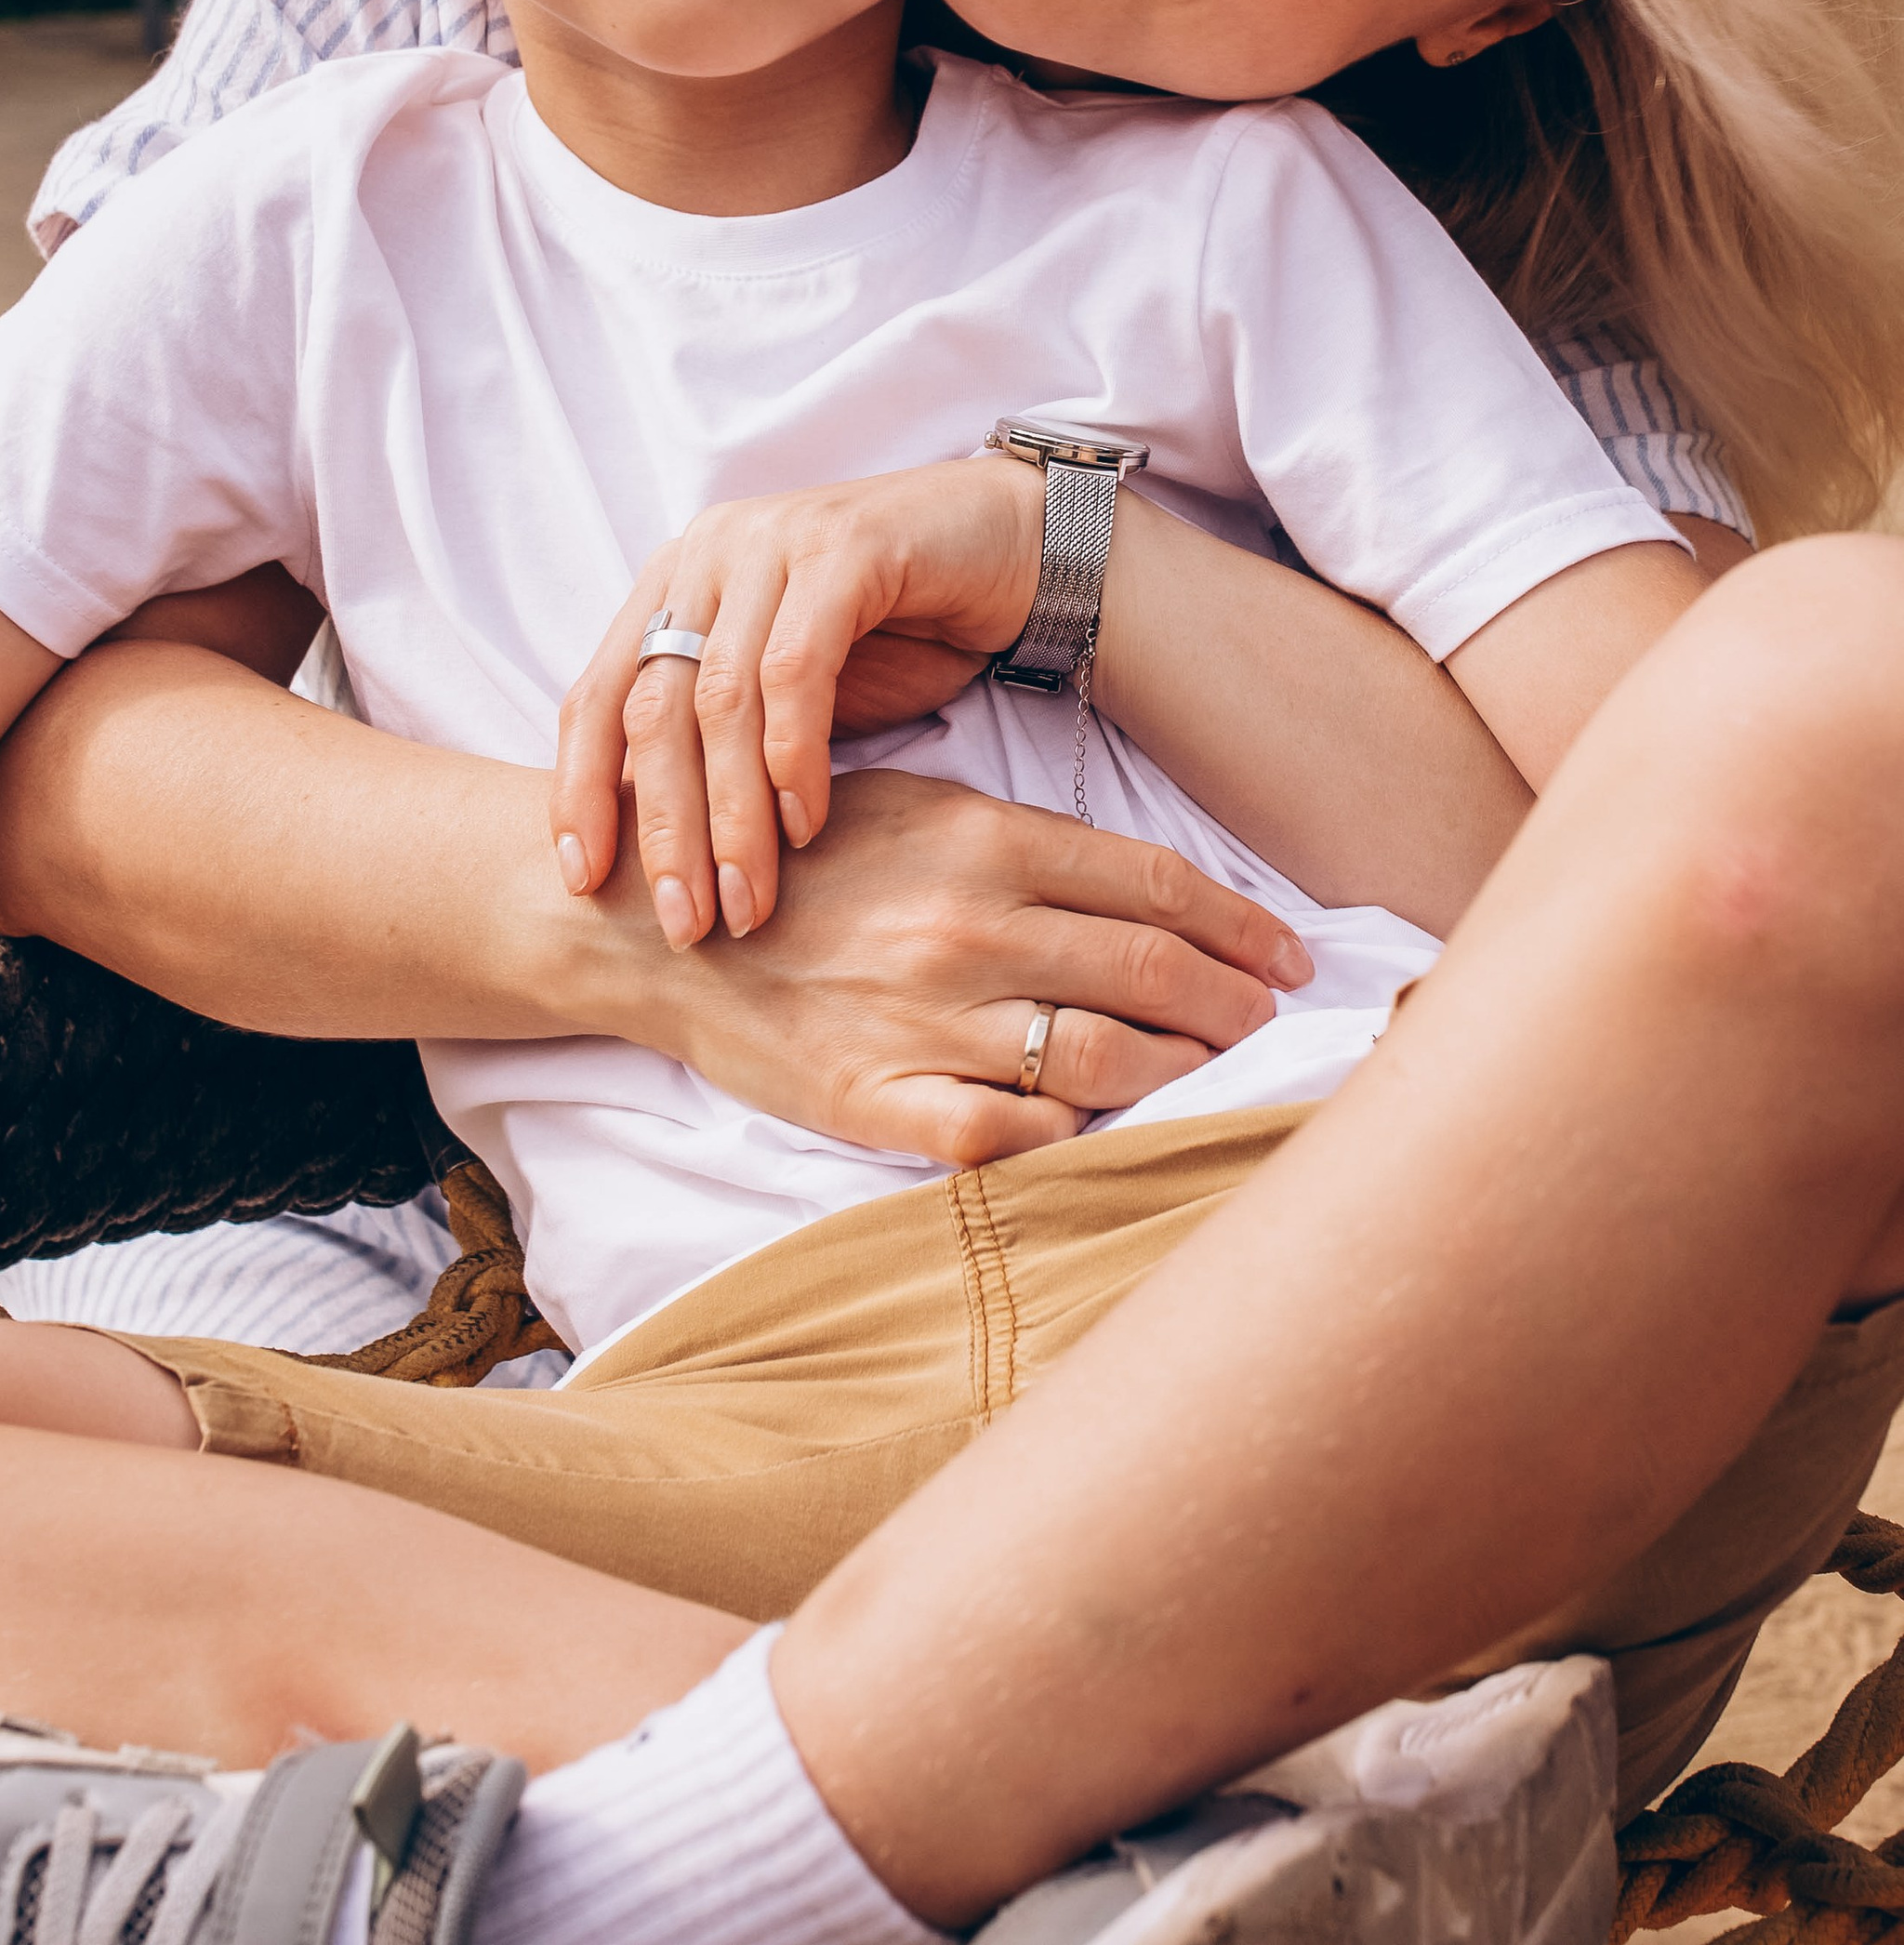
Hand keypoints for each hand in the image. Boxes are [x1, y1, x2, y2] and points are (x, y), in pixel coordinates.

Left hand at [556, 456, 1044, 945]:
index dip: (581, 792)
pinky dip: (794, 755)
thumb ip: (721, 746)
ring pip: (720, 698)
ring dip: (731, 814)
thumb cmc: (896, 634)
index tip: (583, 883)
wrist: (1014, 547)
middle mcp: (709, 553)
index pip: (599, 696)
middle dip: (663, 827)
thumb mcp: (789, 696)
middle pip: (653, 707)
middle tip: (684, 921)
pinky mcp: (844, 547)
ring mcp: (772, 541)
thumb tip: (659, 857)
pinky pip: (797, 668)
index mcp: (676, 585)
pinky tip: (807, 824)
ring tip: (747, 899)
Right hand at [614, 768, 1309, 1164]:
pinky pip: (1009, 1141)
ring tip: (1214, 1071)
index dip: (1240, 923)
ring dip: (1179, 1070)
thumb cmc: (797, 854)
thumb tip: (1144, 890)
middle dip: (1234, 1000)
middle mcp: (968, 927)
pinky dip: (1072, 1142)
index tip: (1288, 951)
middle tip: (1274, 1016)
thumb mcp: (913, 802)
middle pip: (1151, 971)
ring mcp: (926, 1020)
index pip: (1155, 884)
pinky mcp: (879, 1102)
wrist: (655, 920)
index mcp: (981, 838)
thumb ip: (1021, 845)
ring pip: (1101, 1059)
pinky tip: (1105, 1134)